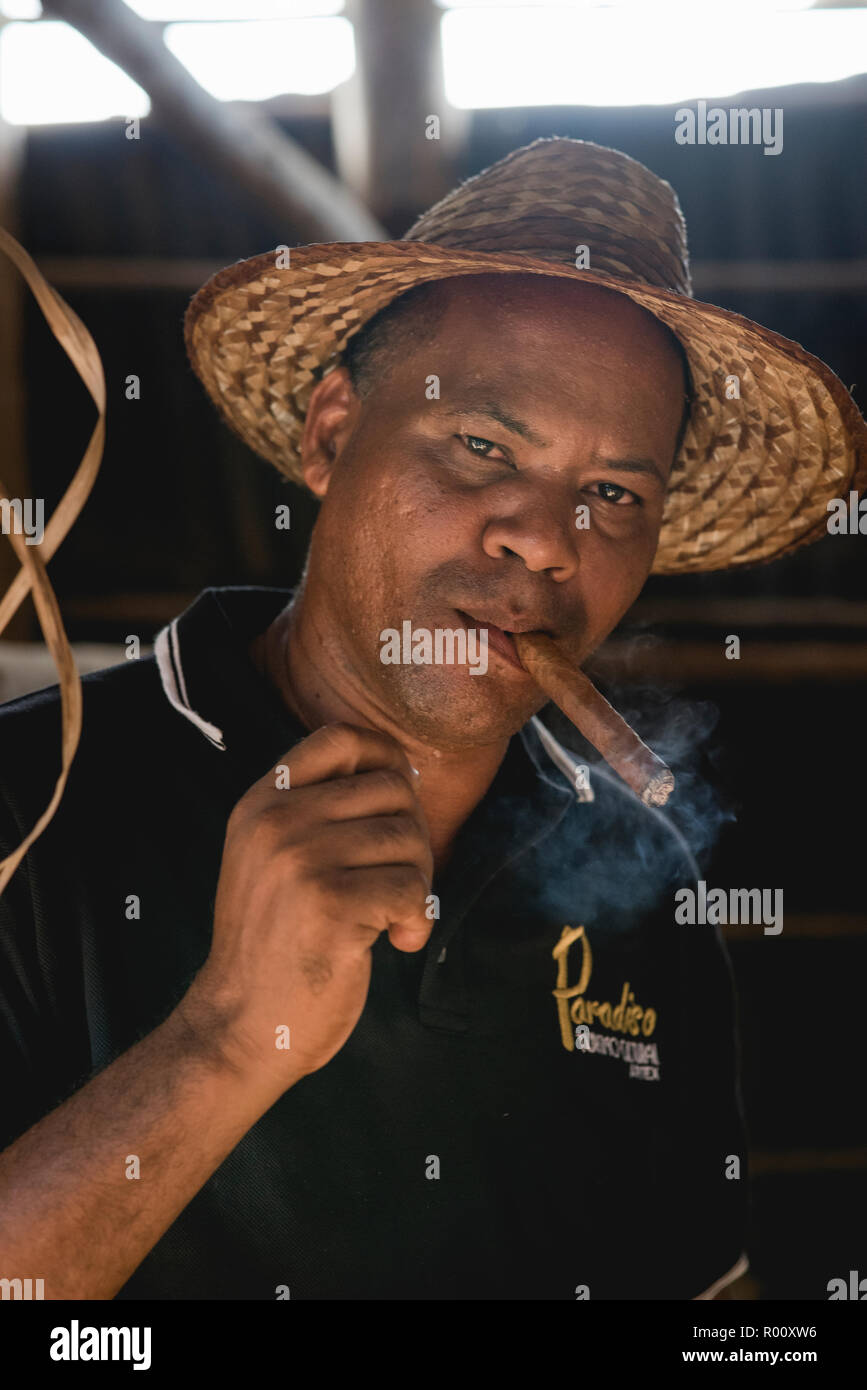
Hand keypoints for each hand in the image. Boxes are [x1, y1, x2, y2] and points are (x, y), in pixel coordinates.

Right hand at [183, 723, 433, 1094]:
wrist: (240, 1026)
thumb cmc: (275, 944)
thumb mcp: (272, 858)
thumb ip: (317, 812)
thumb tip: (401, 772)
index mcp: (262, 803)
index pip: (340, 738)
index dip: (387, 760)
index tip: (398, 806)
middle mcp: (277, 822)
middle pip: (391, 790)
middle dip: (413, 837)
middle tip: (398, 883)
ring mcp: (300, 861)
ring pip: (408, 839)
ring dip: (418, 885)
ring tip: (391, 919)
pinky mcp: (330, 905)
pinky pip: (412, 889)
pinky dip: (417, 920)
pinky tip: (396, 943)